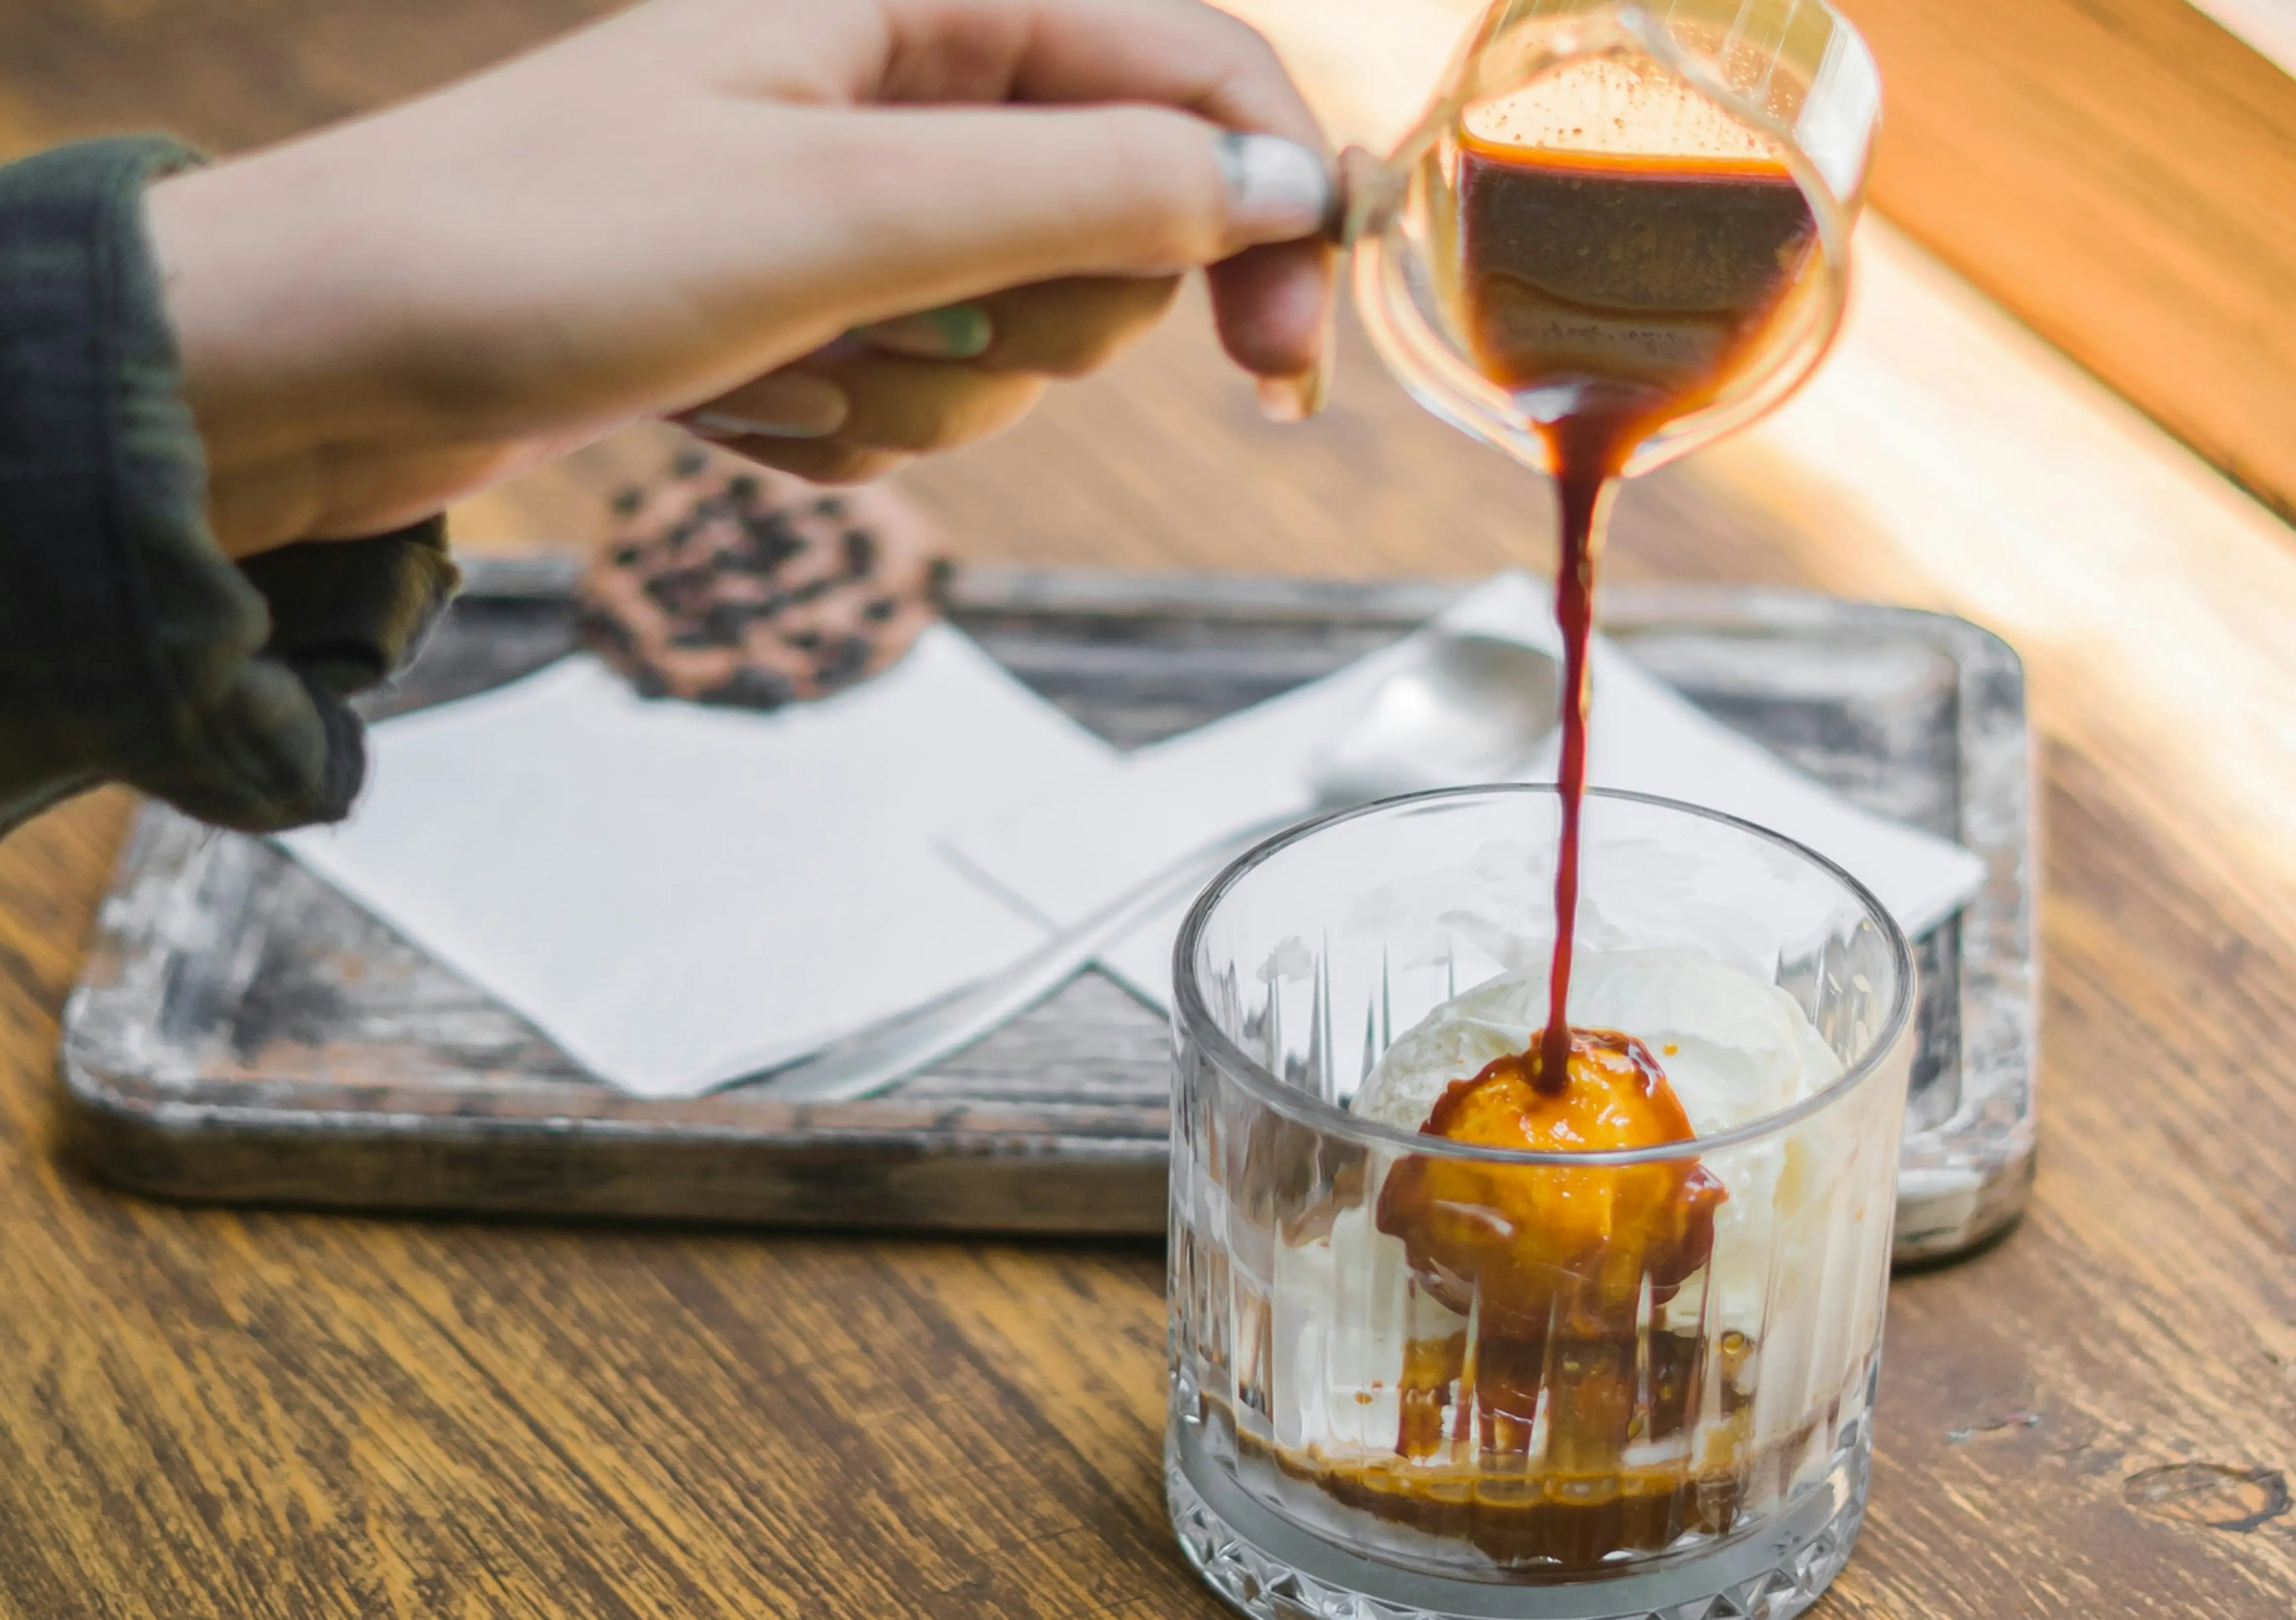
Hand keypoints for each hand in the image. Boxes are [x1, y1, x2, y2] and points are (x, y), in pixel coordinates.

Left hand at [144, 0, 1337, 558]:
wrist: (312, 362)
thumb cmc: (534, 248)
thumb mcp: (841, 211)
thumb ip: (1081, 188)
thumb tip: (1274, 188)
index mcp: (918, 3)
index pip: (1186, 74)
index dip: (1263, 204)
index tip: (1280, 352)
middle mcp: (898, 89)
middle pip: (1118, 221)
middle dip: (1037, 323)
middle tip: (912, 334)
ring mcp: (850, 207)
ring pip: (1021, 333)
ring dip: (921, 395)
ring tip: (773, 371)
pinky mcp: (802, 310)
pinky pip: (920, 398)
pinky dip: (844, 429)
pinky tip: (730, 406)